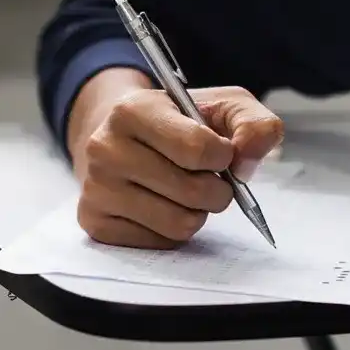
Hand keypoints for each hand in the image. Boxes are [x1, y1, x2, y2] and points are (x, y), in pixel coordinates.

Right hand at [69, 74, 283, 248]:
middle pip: (193, 192)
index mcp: (133, 110)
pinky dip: (174, 230)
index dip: (225, 156)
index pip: (198, 149)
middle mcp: (105, 148)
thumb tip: (249, 159)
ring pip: (179, 224)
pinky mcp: (96, 222)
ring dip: (198, 213)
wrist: (121, 136)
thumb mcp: (221, 106)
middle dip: (218, 190)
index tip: (221, 152)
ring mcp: (96, 188)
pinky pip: (161, 243)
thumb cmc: (178, 122)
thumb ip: (253, 124)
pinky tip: (163, 206)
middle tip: (211, 179)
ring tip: (187, 192)